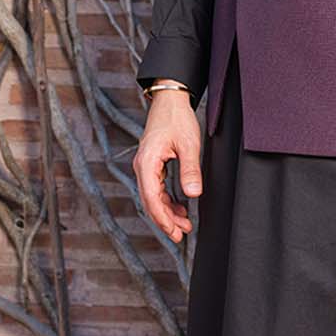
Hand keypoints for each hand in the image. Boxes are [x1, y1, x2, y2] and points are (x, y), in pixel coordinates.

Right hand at [134, 90, 202, 241]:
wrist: (169, 100)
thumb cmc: (177, 118)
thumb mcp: (189, 144)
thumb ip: (190, 170)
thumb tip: (193, 194)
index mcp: (147, 162)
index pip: (151, 198)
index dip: (163, 218)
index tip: (175, 232)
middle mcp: (142, 166)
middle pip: (150, 201)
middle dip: (164, 220)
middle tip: (180, 235)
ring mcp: (145, 166)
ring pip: (152, 197)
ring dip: (166, 212)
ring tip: (184, 225)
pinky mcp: (151, 164)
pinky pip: (156, 189)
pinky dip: (166, 201)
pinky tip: (179, 208)